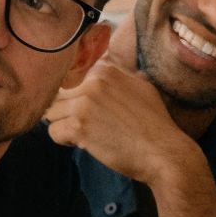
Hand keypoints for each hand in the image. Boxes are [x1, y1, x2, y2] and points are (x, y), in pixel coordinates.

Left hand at [44, 34, 198, 186]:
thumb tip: (103, 64)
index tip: (92, 111)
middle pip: (57, 97)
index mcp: (104, 70)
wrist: (164, 152)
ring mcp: (84, 104)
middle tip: (90, 126)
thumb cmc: (155, 123)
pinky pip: (53, 132)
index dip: (76, 97)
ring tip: (87, 135)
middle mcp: (92, 82)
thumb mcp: (142, 87)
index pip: (69, 80)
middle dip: (68, 112)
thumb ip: (118, 75)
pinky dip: (66, 141)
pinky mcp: (79, 127)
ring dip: (65, 126)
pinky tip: (86, 144)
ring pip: (51, 114)